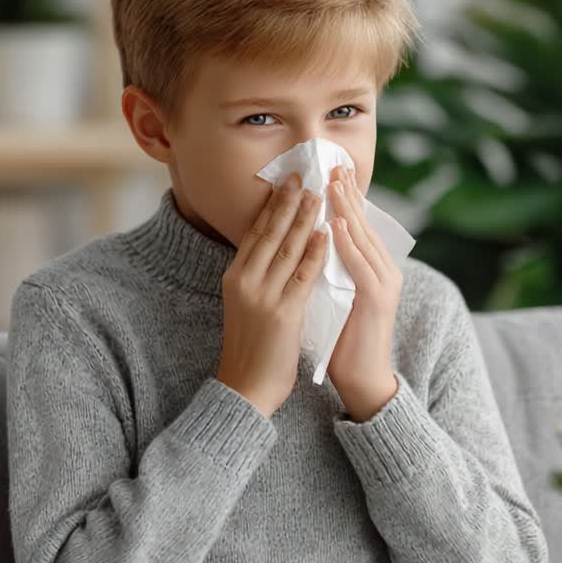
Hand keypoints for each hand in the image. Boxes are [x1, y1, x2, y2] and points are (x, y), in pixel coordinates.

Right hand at [218, 172, 328, 416]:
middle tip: (303, 174)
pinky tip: (326, 234)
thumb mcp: (246, 304)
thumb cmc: (251, 348)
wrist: (245, 388)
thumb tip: (275, 251)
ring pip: (287, 248)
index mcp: (235, 277)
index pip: (255, 232)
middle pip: (269, 232)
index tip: (286, 182)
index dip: (272, 205)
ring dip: (304, 218)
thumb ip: (258, 277)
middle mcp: (245, 281)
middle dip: (288, 201)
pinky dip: (315, 252)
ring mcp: (262, 295)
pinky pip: (302, 275)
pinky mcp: (282, 313)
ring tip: (319, 194)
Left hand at [325, 164, 401, 422]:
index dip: (344, 197)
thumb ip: (327, 266)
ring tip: (333, 184)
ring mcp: (383, 283)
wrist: (362, 378)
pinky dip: (347, 244)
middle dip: (347, 193)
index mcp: (372, 267)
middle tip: (333, 164)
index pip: (357, 224)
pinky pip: (361, 265)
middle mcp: (383, 269)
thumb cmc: (343, 337)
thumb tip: (307, 239)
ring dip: (347, 209)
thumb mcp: (333, 292)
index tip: (329, 171)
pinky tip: (335, 225)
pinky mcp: (377, 300)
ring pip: (363, 238)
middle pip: (363, 223)